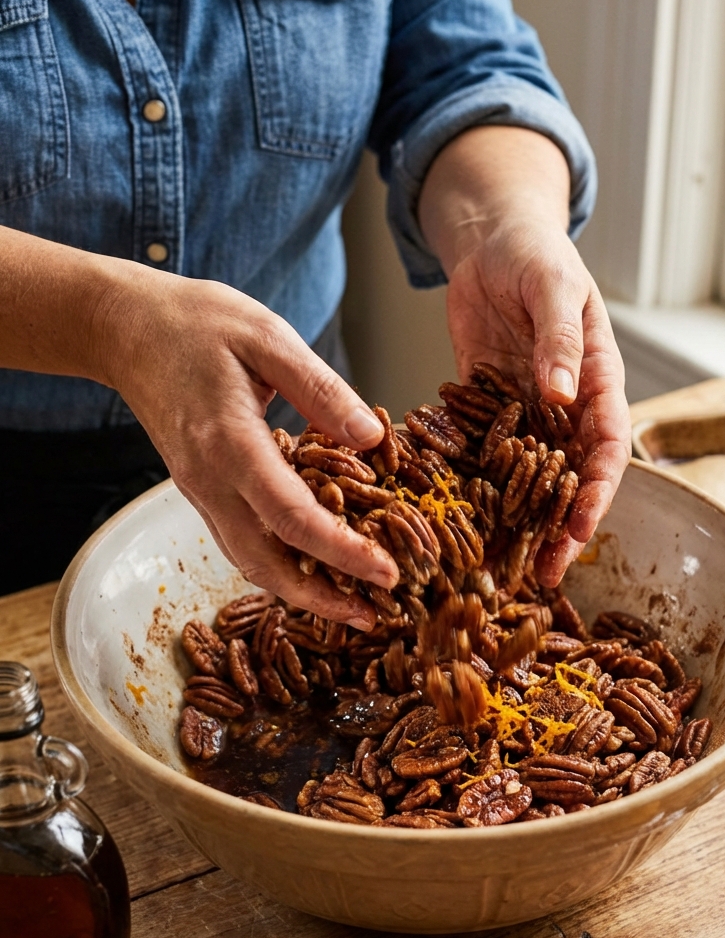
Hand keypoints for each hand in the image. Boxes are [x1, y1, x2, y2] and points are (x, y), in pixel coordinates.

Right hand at [98, 272, 398, 626]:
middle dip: (322, 599)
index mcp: (231, 443)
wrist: (124, 329)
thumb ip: (321, 389)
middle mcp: (210, 481)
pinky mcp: (200, 490)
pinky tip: (314, 567)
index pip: (293, 518)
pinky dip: (280, 566)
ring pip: (250, 562)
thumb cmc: (195, 323)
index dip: (342, 553)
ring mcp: (200, 491)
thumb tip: (372, 437)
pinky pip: (240, 542)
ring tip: (352, 604)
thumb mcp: (267, 337)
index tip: (386, 573)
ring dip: (301, 592)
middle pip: (266, 563)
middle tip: (375, 614)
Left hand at [419, 127, 630, 585]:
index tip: (578, 530)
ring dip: (520, 524)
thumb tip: (562, 396)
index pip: (606, 450)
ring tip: (502, 568)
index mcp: (596, 382)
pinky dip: (477, 490)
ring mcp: (526, 413)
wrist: (491, 239)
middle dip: (560, 530)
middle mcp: (565, 408)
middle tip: (541, 575)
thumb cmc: (535, 253)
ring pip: (529, 481)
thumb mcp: (553, 288)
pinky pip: (484, 457)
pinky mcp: (487, 410)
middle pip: (569, 481)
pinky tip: (459, 524)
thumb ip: (560, 342)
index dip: (596, 494)